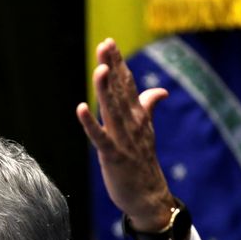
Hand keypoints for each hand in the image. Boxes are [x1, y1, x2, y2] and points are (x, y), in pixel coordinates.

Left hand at [76, 38, 184, 239]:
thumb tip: (159, 90)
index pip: (127, 85)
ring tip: (100, 69)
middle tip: (106, 44)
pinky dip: (91, 124)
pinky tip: (81, 109)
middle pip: (120, 91)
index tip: (109, 43)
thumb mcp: (145, 132)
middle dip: (112, 67)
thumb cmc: (142, 163)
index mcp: (137, 117)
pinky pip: (101, 138)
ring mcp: (123, 140)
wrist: (149, 196)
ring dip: (106, 89)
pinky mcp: (114, 156)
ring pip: (113, 110)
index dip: (118, 64)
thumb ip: (148, 108)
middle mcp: (131, 124)